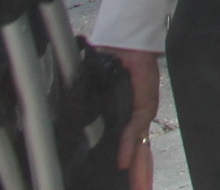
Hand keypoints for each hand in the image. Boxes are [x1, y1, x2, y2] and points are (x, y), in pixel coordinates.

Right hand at [109, 48, 159, 188]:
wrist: (128, 45)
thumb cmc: (118, 66)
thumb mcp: (106, 95)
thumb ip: (97, 111)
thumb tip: (77, 123)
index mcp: (133, 121)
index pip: (136, 150)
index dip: (136, 169)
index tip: (136, 186)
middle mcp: (140, 122)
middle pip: (141, 156)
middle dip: (140, 178)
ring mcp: (142, 115)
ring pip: (140, 150)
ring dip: (138, 172)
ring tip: (138, 189)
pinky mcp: (141, 105)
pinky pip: (131, 131)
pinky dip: (126, 147)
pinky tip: (122, 164)